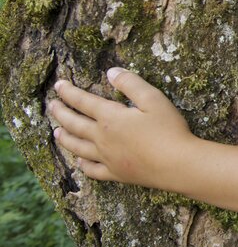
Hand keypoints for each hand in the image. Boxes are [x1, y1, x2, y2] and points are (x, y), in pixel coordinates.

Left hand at [49, 67, 197, 188]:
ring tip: (56, 132)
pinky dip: (83, 165)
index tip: (58, 85)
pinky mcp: (116, 174)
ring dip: (65, 138)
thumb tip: (111, 72)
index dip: (69, 92)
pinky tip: (80, 161)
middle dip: (61, 113)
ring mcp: (107, 158)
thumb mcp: (154, 99)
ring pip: (78, 147)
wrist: (177, 164)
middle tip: (51, 105)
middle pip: (75, 124)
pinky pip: (92, 170)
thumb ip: (131, 84)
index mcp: (110, 117)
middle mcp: (102, 138)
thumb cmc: (168, 129)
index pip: (83, 101)